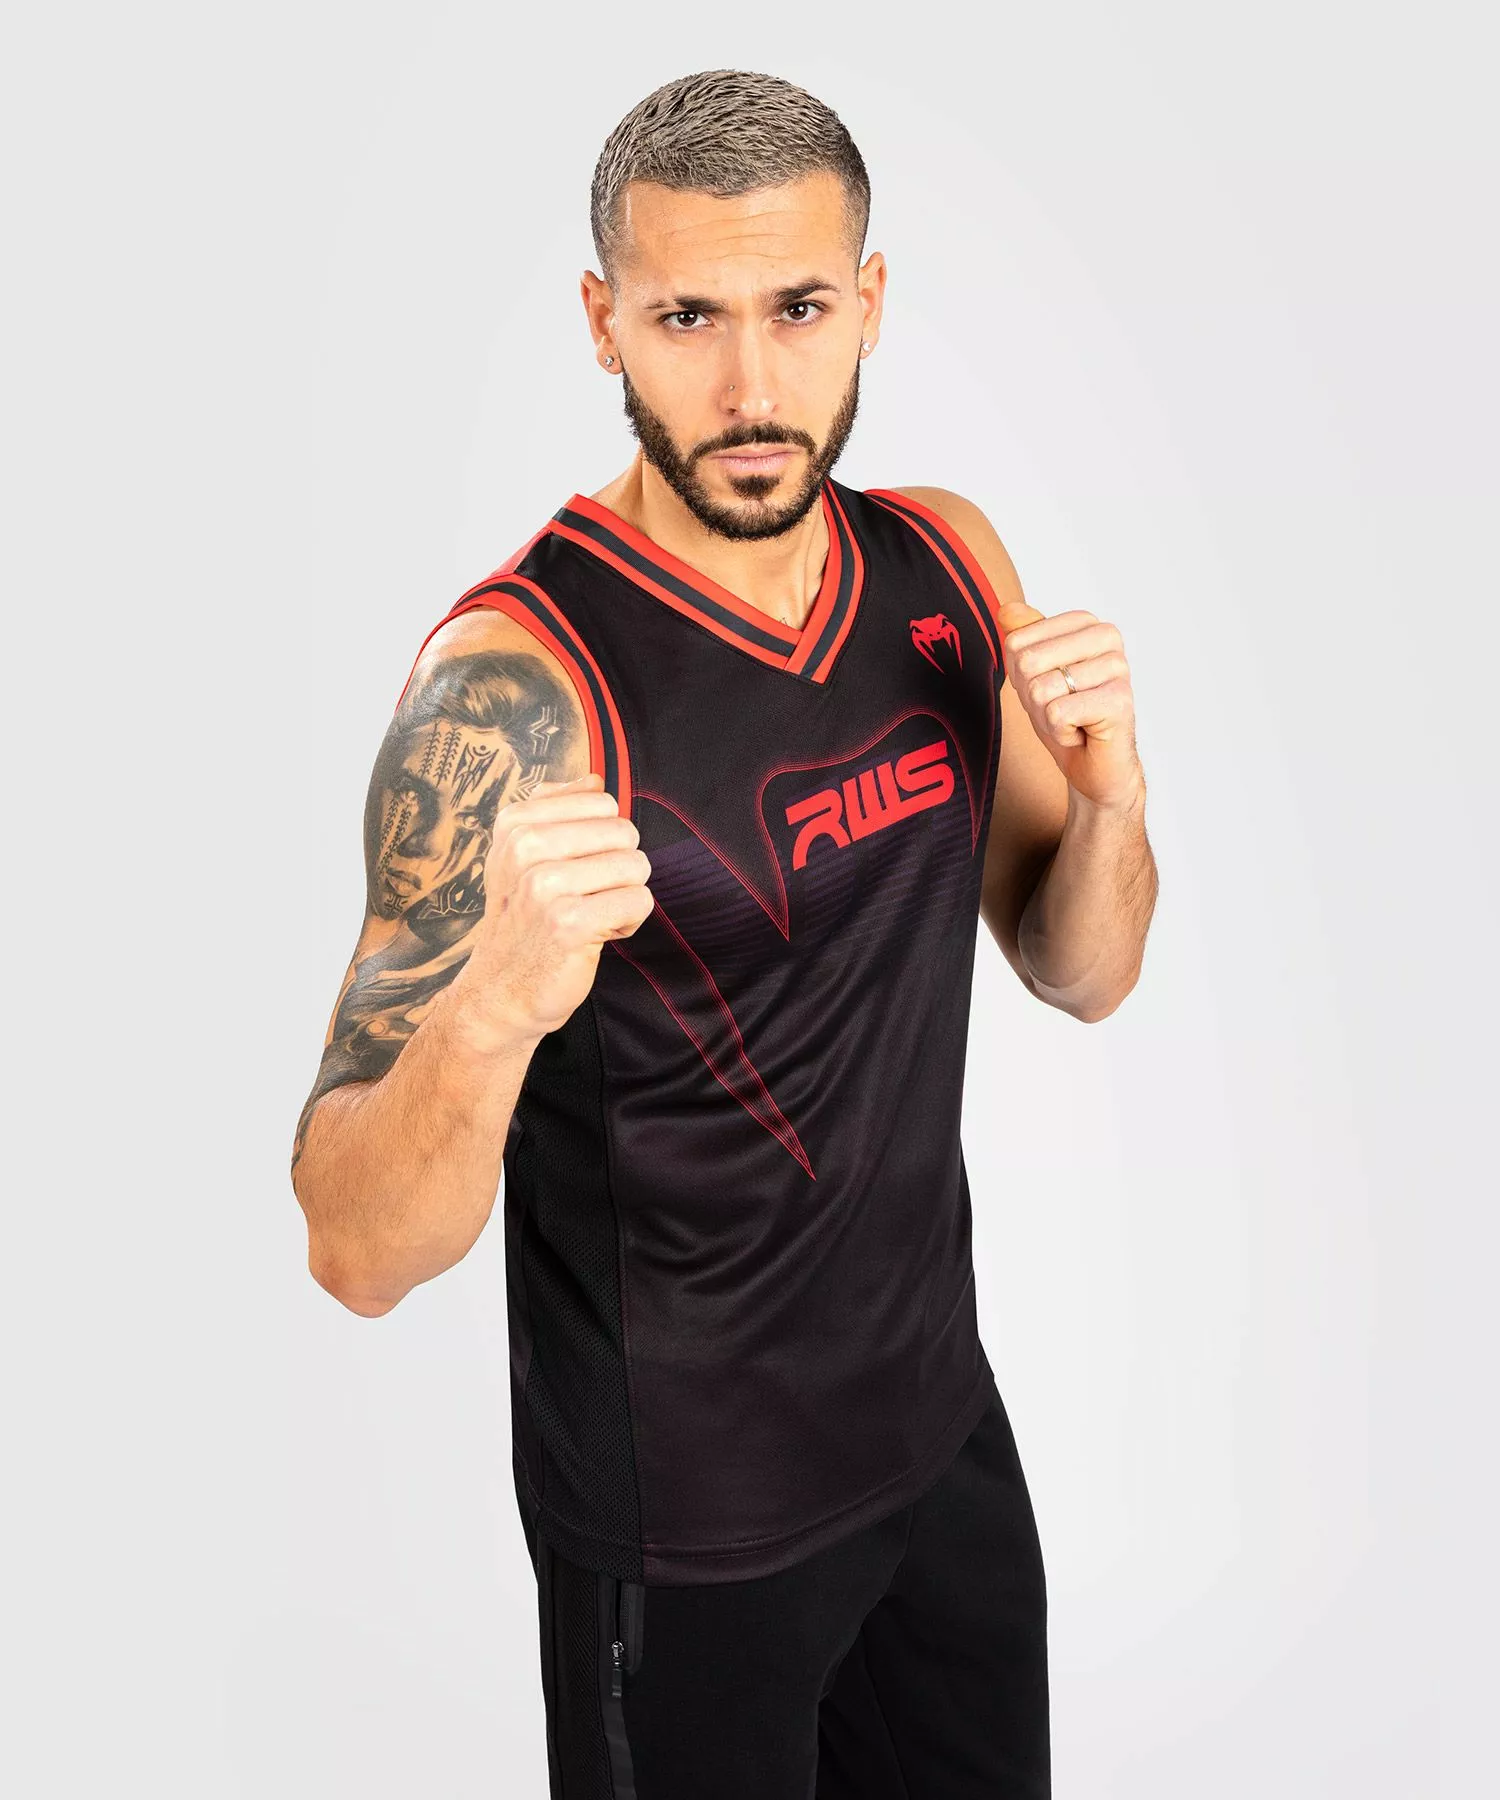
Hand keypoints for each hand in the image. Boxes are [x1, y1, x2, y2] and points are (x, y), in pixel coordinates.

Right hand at [459, 773, 654, 1044]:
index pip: (602, 801)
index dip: (600, 839)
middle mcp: (526, 848)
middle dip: (617, 869)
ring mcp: (546, 885)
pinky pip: (638, 901)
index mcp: (516, 824)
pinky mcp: (570, 922)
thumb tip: (594, 778)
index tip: (573, 868)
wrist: (500, 991)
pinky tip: (596, 936)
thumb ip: (555, 810)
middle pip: (624, 832)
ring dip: (622, 897)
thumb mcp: (521, 857)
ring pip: (636, 866)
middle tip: (583, 897)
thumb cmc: (521, 921)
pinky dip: (627, 924)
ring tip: (588, 916)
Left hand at [996, 602, 1143, 810]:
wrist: (1094, 765)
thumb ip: (1022, 638)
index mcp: (1085, 623)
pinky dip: (1062, 733)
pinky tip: (1084, 732)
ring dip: (1048, 718)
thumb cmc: (1066, 717)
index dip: (1021, 678)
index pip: (1016, 643)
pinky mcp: (1119, 700)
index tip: (1049, 691)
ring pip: (1042, 691)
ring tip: (1074, 721)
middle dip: (1033, 699)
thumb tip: (1006, 610)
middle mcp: (1107, 637)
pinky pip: (1058, 714)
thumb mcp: (1033, 675)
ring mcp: (1118, 667)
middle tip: (1060, 709)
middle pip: (1027, 664)